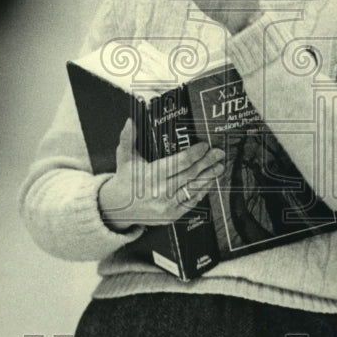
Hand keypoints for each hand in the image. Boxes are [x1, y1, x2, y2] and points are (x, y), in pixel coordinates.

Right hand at [98, 118, 225, 231]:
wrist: (117, 209)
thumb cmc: (125, 180)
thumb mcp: (124, 157)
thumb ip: (128, 138)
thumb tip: (131, 121)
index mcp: (150, 176)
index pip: (178, 163)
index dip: (194, 154)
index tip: (204, 146)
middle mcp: (160, 192)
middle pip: (190, 175)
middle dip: (207, 163)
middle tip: (218, 153)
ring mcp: (167, 206)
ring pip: (193, 189)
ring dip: (209, 177)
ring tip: (219, 167)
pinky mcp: (171, 216)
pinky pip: (191, 202)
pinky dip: (201, 192)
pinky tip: (209, 182)